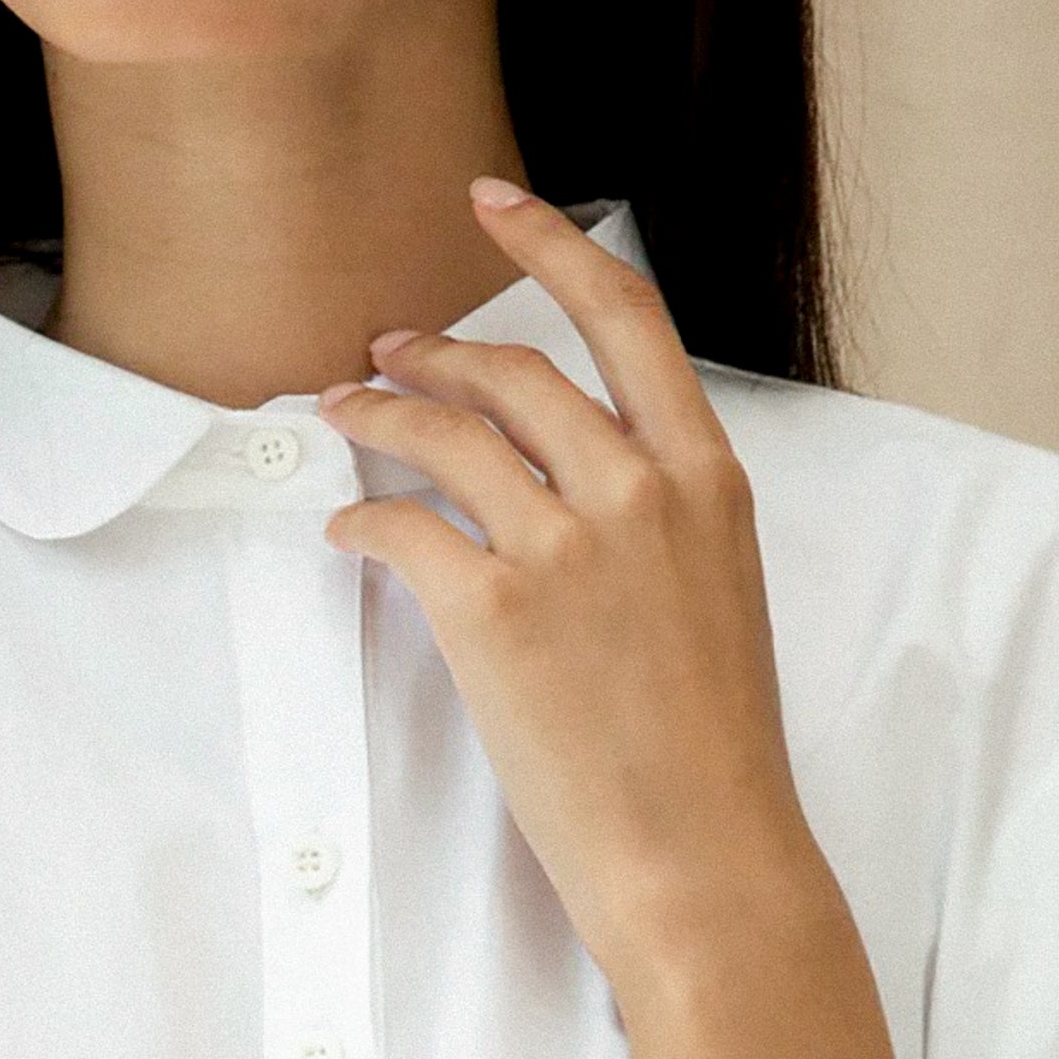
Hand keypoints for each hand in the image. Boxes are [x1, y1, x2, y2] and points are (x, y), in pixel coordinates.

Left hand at [317, 178, 823, 1005]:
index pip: (629, 317)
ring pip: (445, 433)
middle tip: (384, 352)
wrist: (703, 857)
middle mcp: (641, 492)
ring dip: (377, 411)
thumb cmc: (710, 753)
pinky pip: (399, 525)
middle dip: (435, 350)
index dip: (552, 245)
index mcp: (708, 481)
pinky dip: (358, 514)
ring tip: (340, 412)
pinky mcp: (493, 613)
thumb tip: (585, 480)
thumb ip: (662, 521)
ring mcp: (567, 548)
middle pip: (515, 370)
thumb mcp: (718, 600)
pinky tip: (342, 527)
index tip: (495, 202)